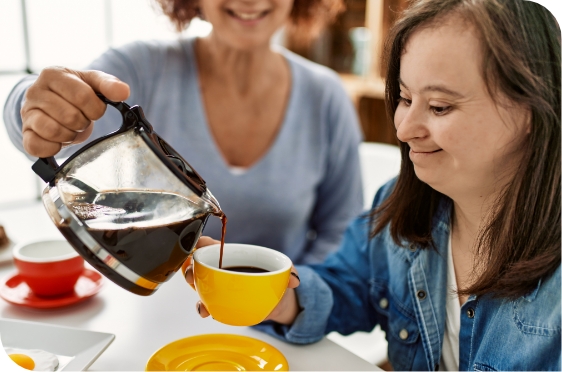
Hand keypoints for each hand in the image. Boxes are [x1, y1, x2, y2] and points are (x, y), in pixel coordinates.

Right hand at [21, 66, 129, 156]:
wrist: (52, 102)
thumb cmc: (74, 92)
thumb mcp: (92, 82)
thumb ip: (109, 84)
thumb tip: (123, 92)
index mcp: (53, 74)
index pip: (82, 95)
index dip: (95, 108)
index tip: (94, 109)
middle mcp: (35, 92)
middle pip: (70, 116)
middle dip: (83, 122)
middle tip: (81, 118)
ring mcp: (27, 113)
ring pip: (54, 131)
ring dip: (70, 134)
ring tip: (70, 127)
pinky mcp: (26, 134)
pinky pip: (37, 146)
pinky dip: (53, 147)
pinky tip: (59, 140)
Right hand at [183, 236, 300, 324]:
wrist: (278, 301)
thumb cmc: (275, 278)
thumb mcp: (283, 272)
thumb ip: (290, 272)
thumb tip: (294, 280)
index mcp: (233, 254)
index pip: (210, 244)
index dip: (198, 243)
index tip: (194, 247)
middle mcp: (221, 268)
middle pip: (198, 264)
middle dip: (190, 268)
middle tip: (191, 276)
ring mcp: (218, 285)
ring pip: (198, 284)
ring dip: (194, 290)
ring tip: (199, 298)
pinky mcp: (219, 301)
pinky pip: (206, 303)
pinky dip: (203, 307)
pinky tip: (206, 311)